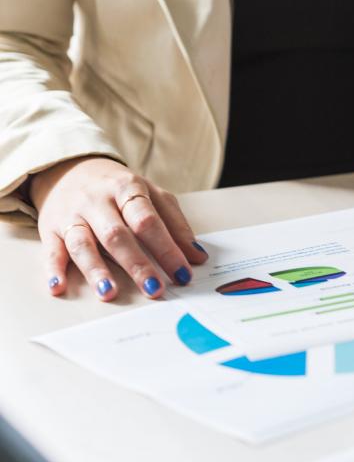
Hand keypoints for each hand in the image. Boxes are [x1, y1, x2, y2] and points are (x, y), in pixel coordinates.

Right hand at [30, 156, 207, 300]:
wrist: (70, 168)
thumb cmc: (119, 189)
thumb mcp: (152, 196)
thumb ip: (175, 225)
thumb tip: (196, 257)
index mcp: (127, 189)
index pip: (148, 221)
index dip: (167, 248)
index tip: (183, 273)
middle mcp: (97, 201)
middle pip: (117, 235)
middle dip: (136, 264)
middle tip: (154, 289)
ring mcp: (71, 214)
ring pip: (83, 243)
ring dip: (96, 270)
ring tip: (109, 293)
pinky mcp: (50, 228)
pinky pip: (51, 249)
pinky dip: (54, 269)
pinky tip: (59, 286)